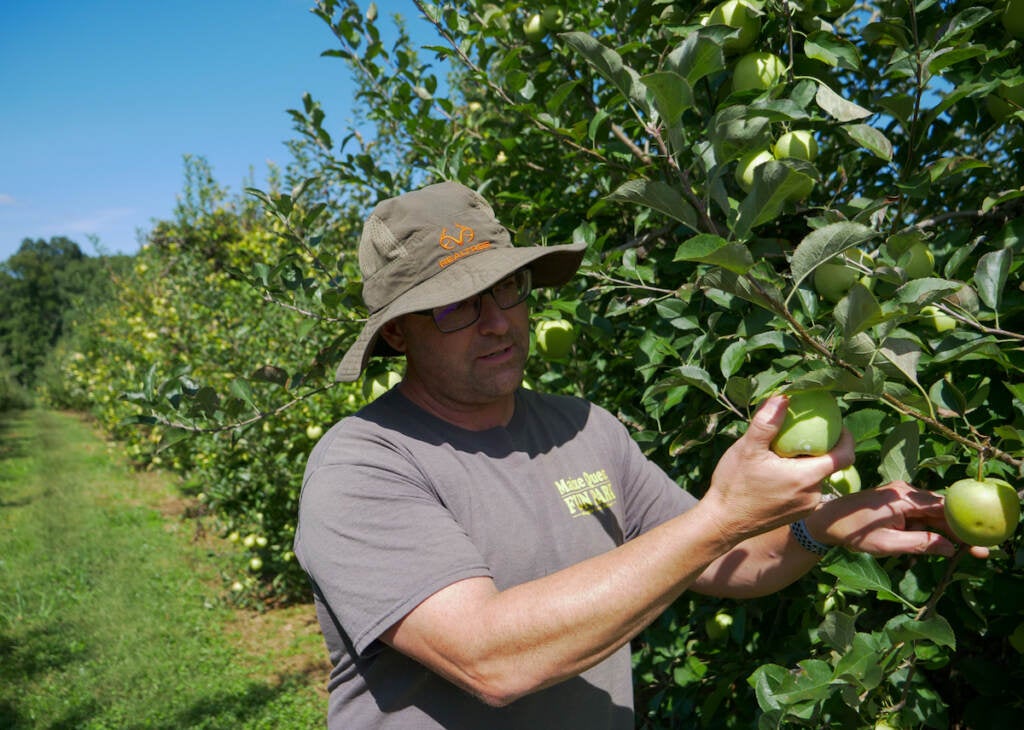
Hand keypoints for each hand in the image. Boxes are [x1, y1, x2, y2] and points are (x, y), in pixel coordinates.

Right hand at [703, 395, 855, 542]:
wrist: (723, 522)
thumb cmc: (735, 484)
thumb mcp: (748, 449)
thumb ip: (767, 423)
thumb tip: (784, 396)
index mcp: (806, 477)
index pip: (844, 455)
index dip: (846, 438)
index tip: (838, 424)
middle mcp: (813, 494)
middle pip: (830, 466)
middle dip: (822, 448)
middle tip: (804, 433)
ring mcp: (806, 507)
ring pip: (817, 478)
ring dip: (808, 464)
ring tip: (787, 452)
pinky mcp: (796, 515)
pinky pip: (806, 490)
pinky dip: (799, 477)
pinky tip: (779, 470)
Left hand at [807, 481, 989, 558]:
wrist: (826, 520)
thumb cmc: (852, 532)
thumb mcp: (888, 544)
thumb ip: (920, 544)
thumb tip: (951, 548)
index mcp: (904, 498)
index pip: (944, 507)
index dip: (964, 524)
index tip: (979, 541)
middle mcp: (905, 492)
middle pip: (942, 510)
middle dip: (960, 531)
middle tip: (980, 552)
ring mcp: (900, 496)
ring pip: (932, 513)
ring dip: (947, 531)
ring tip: (966, 551)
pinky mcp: (896, 502)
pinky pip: (920, 515)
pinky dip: (931, 529)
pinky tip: (940, 545)